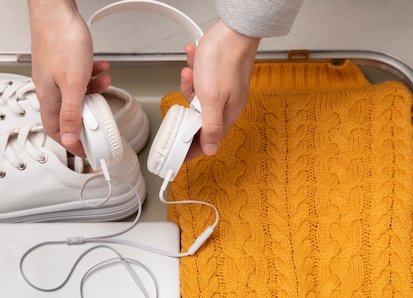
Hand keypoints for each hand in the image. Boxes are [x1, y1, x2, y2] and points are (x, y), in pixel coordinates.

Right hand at [28, 0, 110, 156]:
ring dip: (93, 93)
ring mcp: (55, 74)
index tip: (85, 152)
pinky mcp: (62, 62)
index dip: (71, 144)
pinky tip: (101, 70)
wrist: (56, 10)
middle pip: (68, 114)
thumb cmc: (60, 40)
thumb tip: (69, 139)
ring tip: (105, 86)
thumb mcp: (73, 83)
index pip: (56, 131)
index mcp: (48, 98)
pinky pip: (79, 77)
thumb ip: (72, 113)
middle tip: (100, 120)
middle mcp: (49, 88)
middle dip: (87, 117)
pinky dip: (92, 76)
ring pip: (76, 94)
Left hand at [180, 18, 259, 159]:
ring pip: (197, 98)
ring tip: (192, 72)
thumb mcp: (212, 98)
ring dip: (189, 85)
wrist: (233, 29)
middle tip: (187, 94)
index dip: (192, 147)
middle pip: (199, 118)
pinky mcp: (217, 76)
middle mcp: (227, 104)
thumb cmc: (225, 59)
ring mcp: (222, 90)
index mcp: (228, 114)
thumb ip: (211, 126)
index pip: (209, 140)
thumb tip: (211, 149)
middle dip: (188, 106)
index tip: (179, 154)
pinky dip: (194, 71)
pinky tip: (194, 61)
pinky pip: (199, 80)